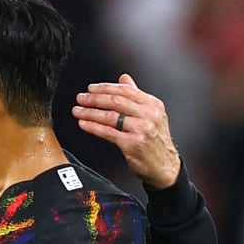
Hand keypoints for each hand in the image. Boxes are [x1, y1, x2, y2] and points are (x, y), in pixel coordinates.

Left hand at [71, 73, 181, 188]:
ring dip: (90, 112)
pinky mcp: (132, 144)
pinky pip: (108, 132)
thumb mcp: (151, 114)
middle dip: (94, 98)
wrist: (164, 166)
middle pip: (116, 101)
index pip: (125, 90)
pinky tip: (84, 124)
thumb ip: (136, 95)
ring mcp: (141, 129)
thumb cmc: (155, 141)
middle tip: (81, 98)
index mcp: (152, 104)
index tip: (91, 88)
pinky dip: (93, 127)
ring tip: (78, 110)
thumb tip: (124, 78)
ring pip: (110, 116)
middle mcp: (148, 115)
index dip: (105, 88)